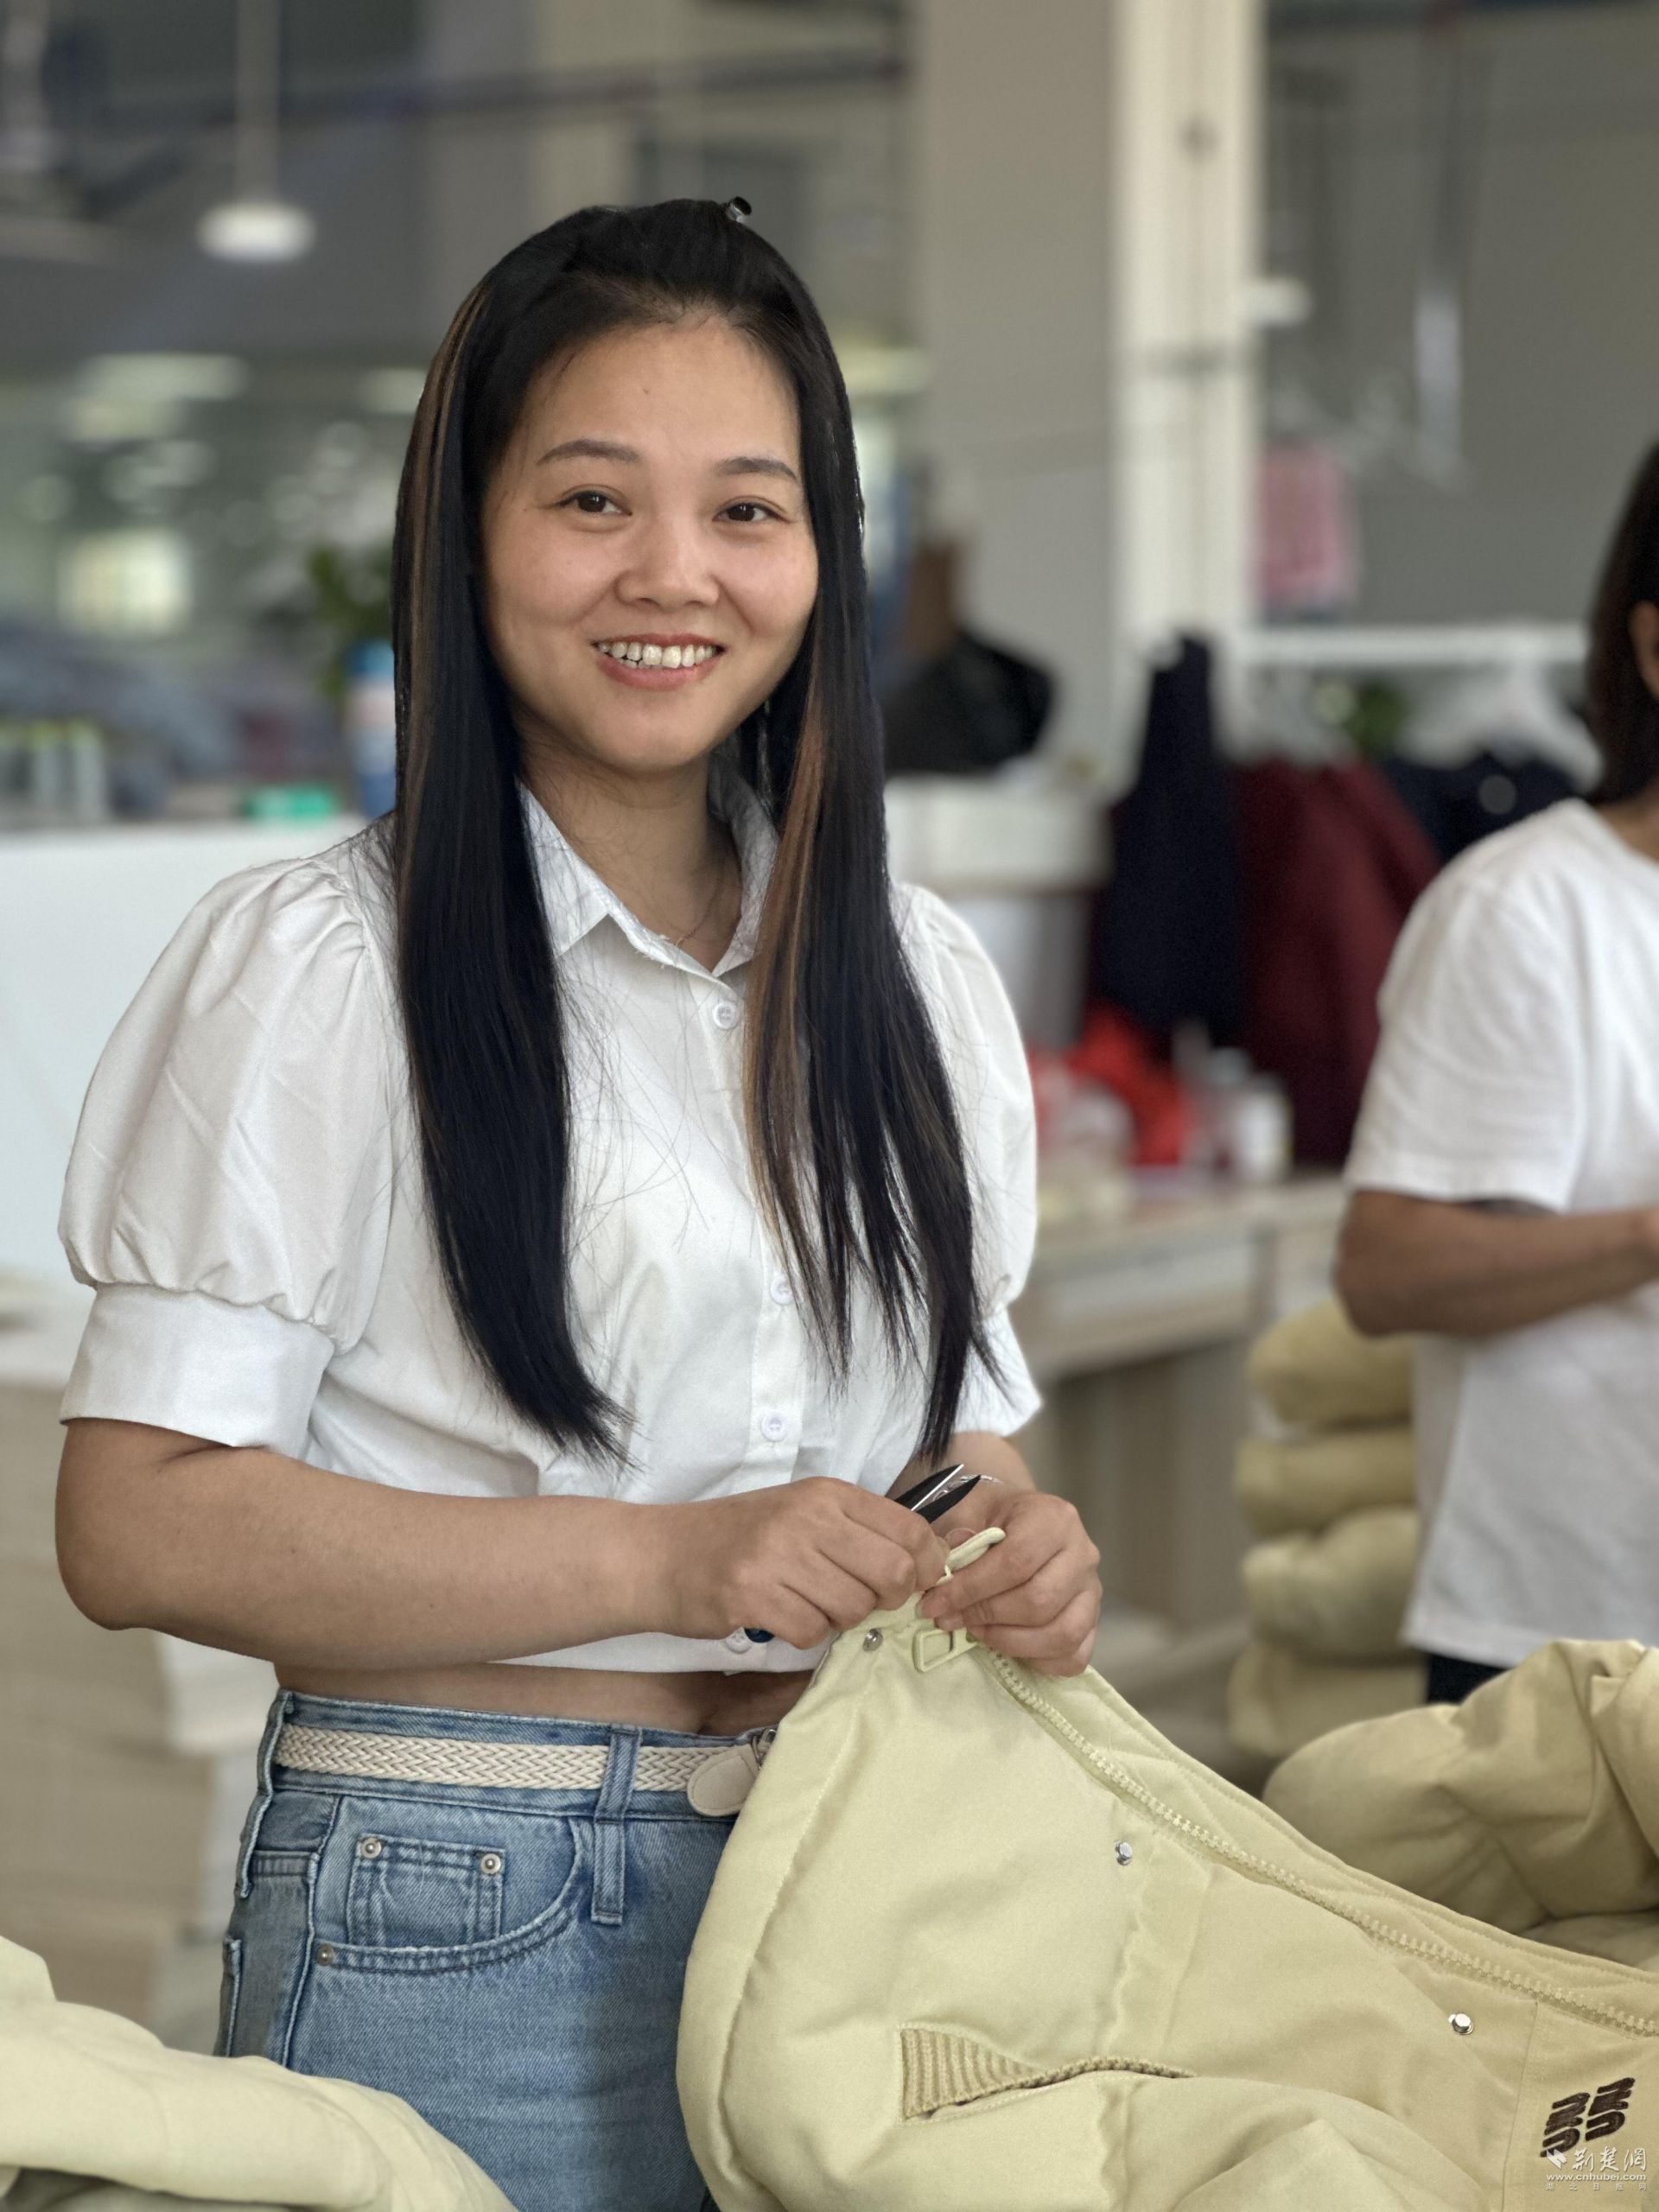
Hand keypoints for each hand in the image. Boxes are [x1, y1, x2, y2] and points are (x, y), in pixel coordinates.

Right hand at [657, 1479, 949, 1647]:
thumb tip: (925, 1564)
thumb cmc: (739, 1537)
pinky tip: (782, 1616)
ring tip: (809, 1603)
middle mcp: (807, 1517)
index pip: (909, 1529)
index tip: (912, 1583)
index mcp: (826, 1493)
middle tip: (859, 1601)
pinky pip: (813, 1632)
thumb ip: (856, 1531)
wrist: (661, 1554)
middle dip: (886, 1599)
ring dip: (839, 1619)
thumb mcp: (801, 1513)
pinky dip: (805, 1634)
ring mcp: (778, 1554)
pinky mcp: (752, 1594)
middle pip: (892, 1572)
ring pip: (854, 1608)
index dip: (925, 1565)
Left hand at [917, 1488, 1101, 1676]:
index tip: (935, 1604)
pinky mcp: (1093, 1620)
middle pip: (1038, 1601)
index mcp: (1054, 1519)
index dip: (971, 1589)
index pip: (1016, 1562)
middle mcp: (1083, 1553)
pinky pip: (1074, 1656)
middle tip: (951, 1619)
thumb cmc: (994, 1518)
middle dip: (986, 1616)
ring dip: (1009, 1641)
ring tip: (977, 1630)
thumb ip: (957, 1540)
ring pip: (1060, 1634)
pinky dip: (1039, 1660)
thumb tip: (947, 1571)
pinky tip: (1009, 1644)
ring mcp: (1092, 1590)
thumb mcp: (970, 1512)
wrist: (1021, 1522)